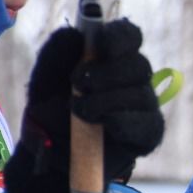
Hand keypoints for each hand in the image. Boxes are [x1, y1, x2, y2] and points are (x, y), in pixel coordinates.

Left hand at [3, 21, 164, 192]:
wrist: (51, 159)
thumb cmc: (50, 115)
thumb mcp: (43, 82)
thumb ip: (56, 56)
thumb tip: (75, 33)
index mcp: (109, 58)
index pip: (128, 36)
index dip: (120, 36)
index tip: (103, 44)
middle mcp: (132, 79)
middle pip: (138, 64)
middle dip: (108, 73)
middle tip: (79, 84)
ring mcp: (144, 106)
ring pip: (140, 93)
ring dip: (107, 100)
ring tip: (81, 113)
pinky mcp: (149, 133)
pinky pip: (145, 123)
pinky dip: (121, 122)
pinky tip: (103, 126)